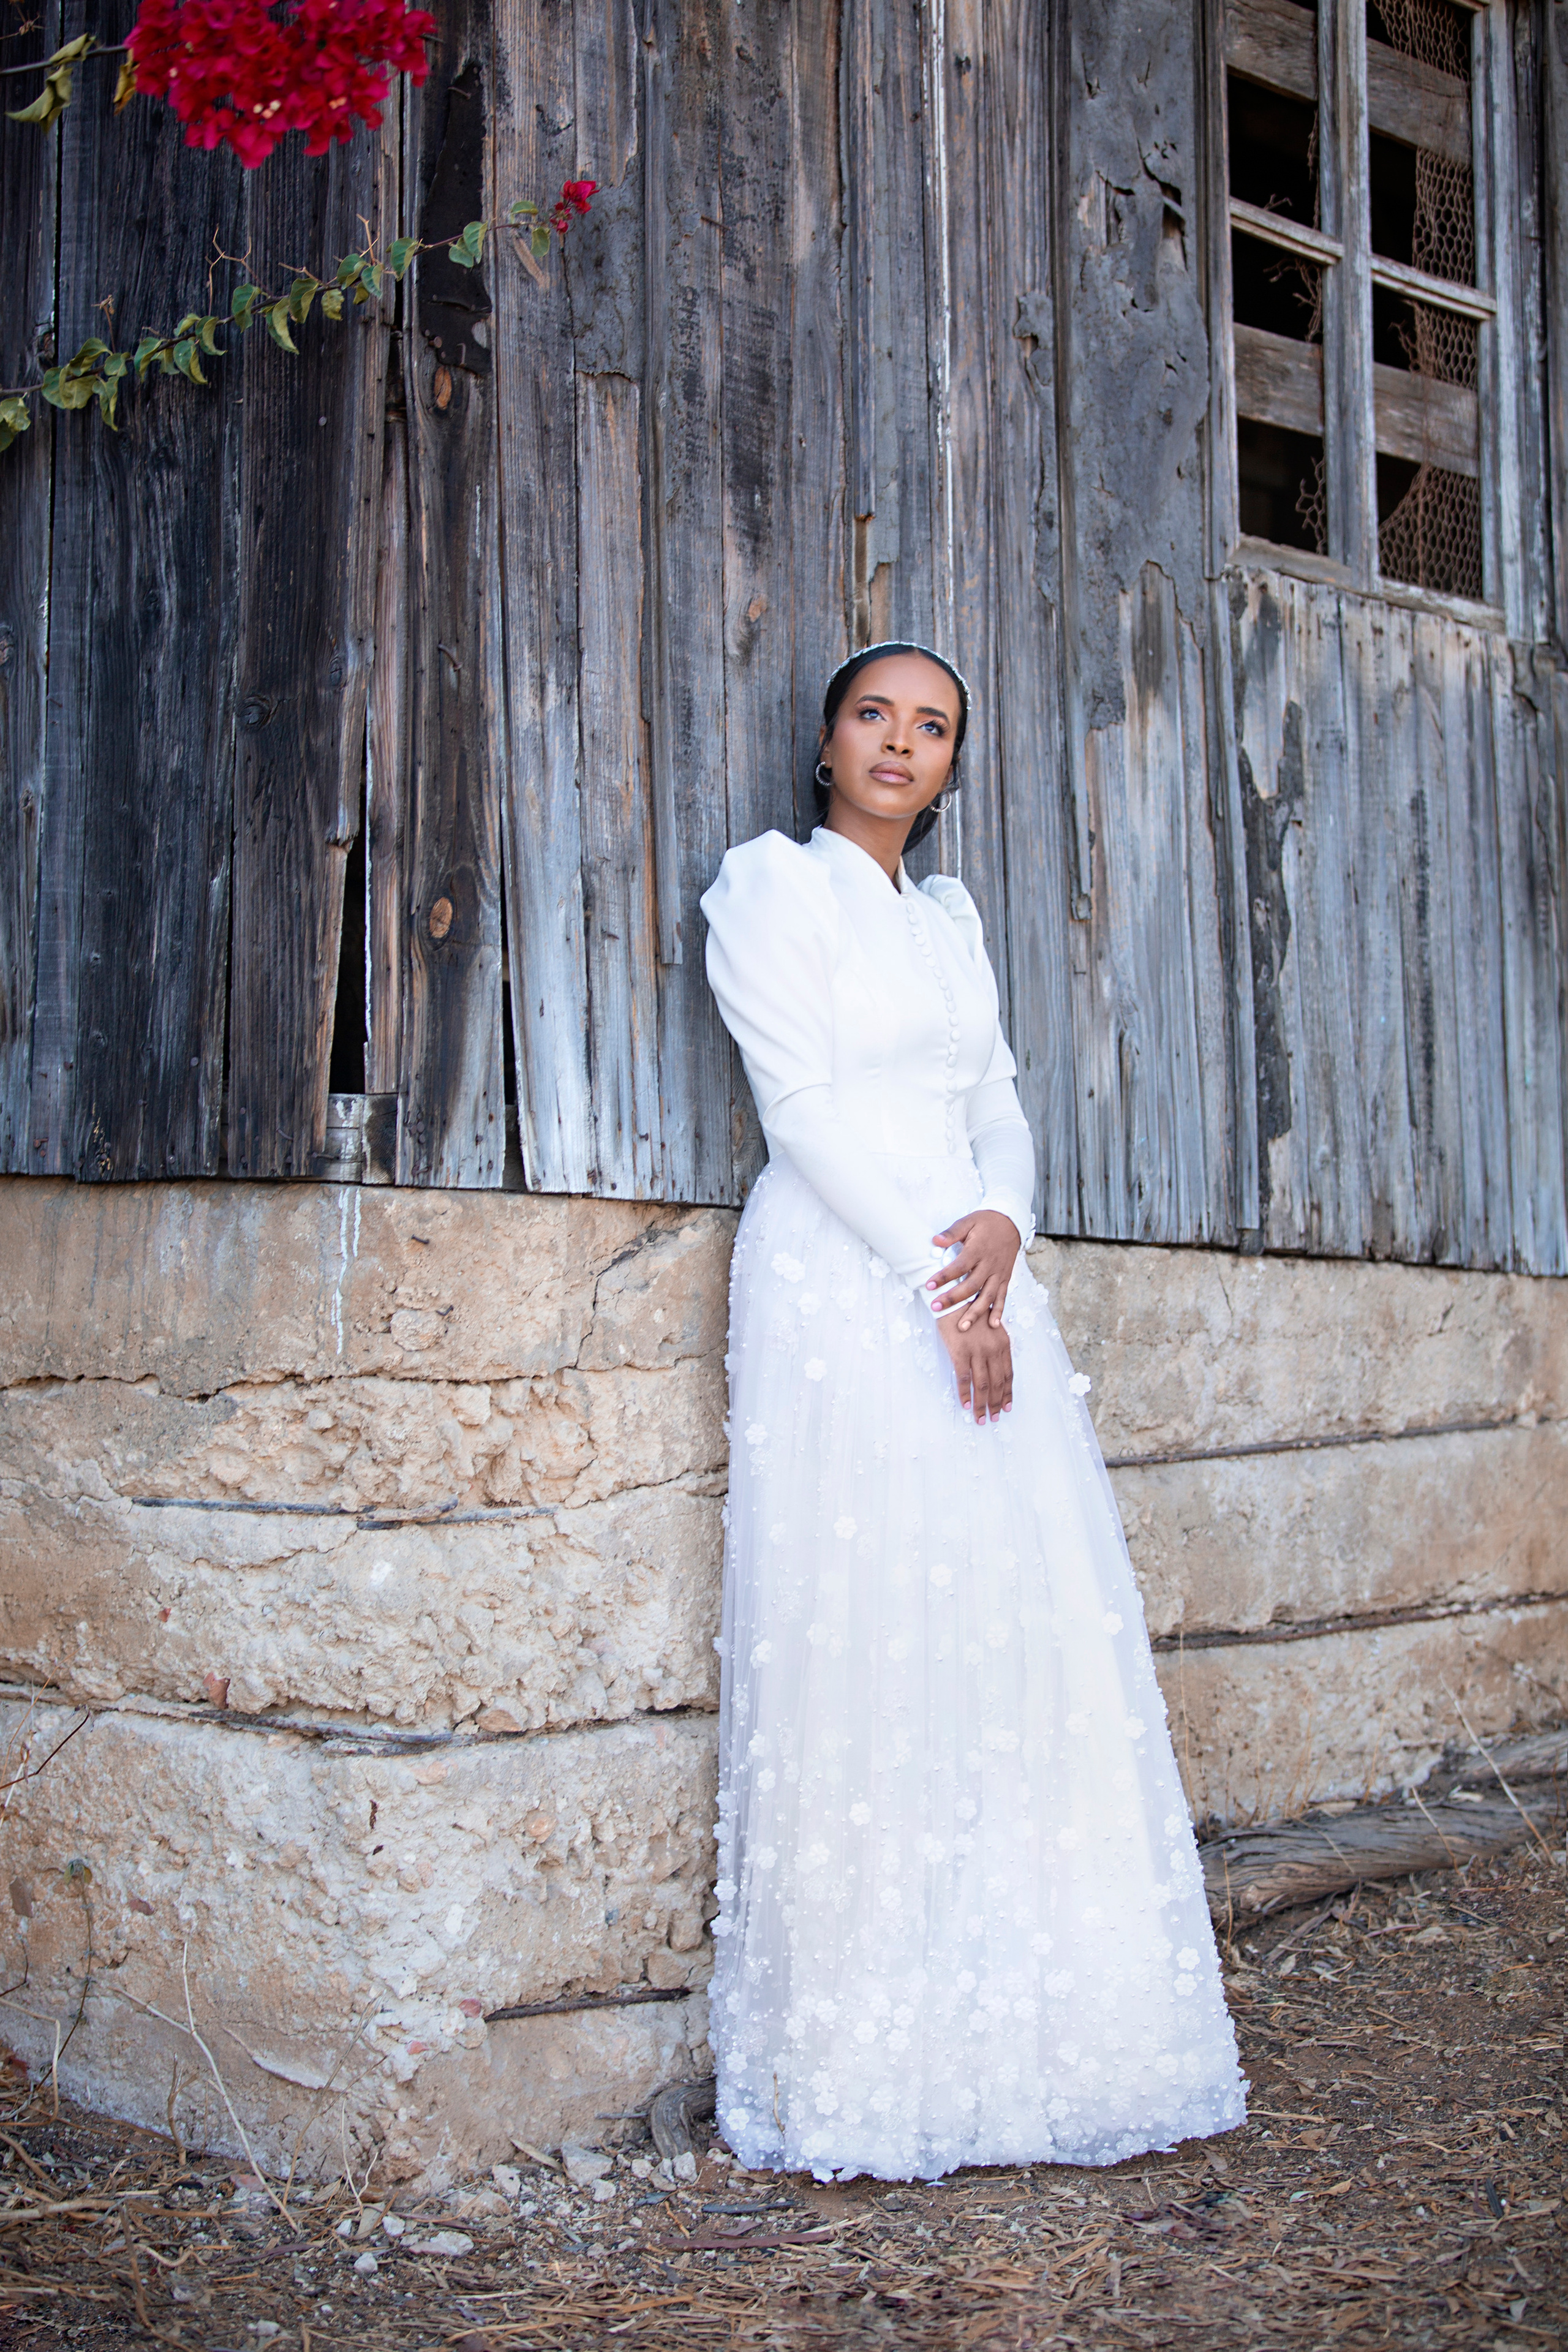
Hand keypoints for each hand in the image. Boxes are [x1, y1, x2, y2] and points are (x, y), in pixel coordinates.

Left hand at [926, 1209, 1020, 1328]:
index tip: (929, 1285)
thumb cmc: (985, 1222)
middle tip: (936, 1308)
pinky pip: (1003, 1297)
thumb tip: (935, 1241)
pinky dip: (999, 1311)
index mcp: (978, 1249)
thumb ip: (952, 1233)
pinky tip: (993, 1325)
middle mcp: (990, 1264)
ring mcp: (999, 1273)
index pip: (959, 1266)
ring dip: (975, 1312)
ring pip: (987, 1296)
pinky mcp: (1006, 1278)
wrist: (1011, 1222)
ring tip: (962, 1326)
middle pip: (972, 1285)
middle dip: (954, 1298)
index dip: (944, 1276)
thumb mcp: (968, 1221)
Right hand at [938, 1308, 1012, 1422]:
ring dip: (982, 1404)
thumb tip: (994, 1364)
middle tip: (994, 1418)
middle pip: (998, 1383)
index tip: (1007, 1406)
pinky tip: (965, 1404)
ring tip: (981, 1418)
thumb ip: (995, 1345)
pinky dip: (965, 1393)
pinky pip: (964, 1378)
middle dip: (997, 1403)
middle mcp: (993, 1349)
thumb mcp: (990, 1326)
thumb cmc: (970, 1310)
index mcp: (1003, 1343)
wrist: (953, 1296)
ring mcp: (977, 1351)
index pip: (1008, 1374)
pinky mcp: (960, 1351)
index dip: (1008, 1393)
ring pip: (983, 1384)